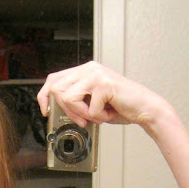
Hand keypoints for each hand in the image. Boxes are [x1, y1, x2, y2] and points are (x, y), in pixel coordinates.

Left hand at [37, 61, 166, 132]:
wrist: (144, 109)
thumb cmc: (120, 107)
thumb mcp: (90, 103)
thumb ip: (74, 101)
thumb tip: (53, 108)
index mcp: (85, 70)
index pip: (53, 79)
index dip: (44, 96)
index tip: (46, 111)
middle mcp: (89, 68)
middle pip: (56, 89)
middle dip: (66, 110)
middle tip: (82, 119)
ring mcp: (96, 74)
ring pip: (68, 98)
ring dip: (81, 113)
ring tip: (97, 115)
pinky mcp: (103, 84)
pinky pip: (87, 108)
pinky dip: (96, 117)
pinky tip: (108, 113)